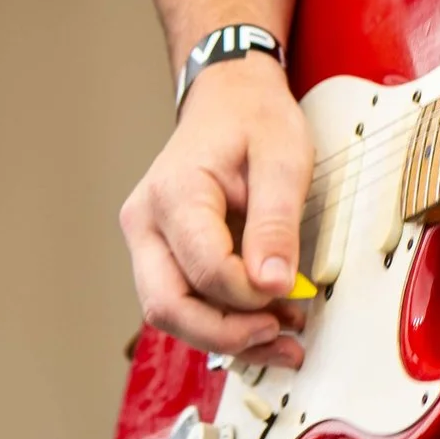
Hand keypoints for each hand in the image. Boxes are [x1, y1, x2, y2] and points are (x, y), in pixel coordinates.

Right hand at [119, 50, 312, 359]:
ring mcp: (147, 242)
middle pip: (168, 305)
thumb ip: (276, 222)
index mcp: (174, 193)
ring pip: (171, 313)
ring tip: (282, 339)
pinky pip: (184, 302)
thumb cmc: (254, 121)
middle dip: (226, 335)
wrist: (229, 99)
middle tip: (282, 338)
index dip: (250, 295)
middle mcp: (145, 222)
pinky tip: (264, 324)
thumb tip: (273, 285)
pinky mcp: (161, 255)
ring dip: (225, 337)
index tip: (294, 292)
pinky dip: (222, 323)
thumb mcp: (283, 159)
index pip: (205, 269)